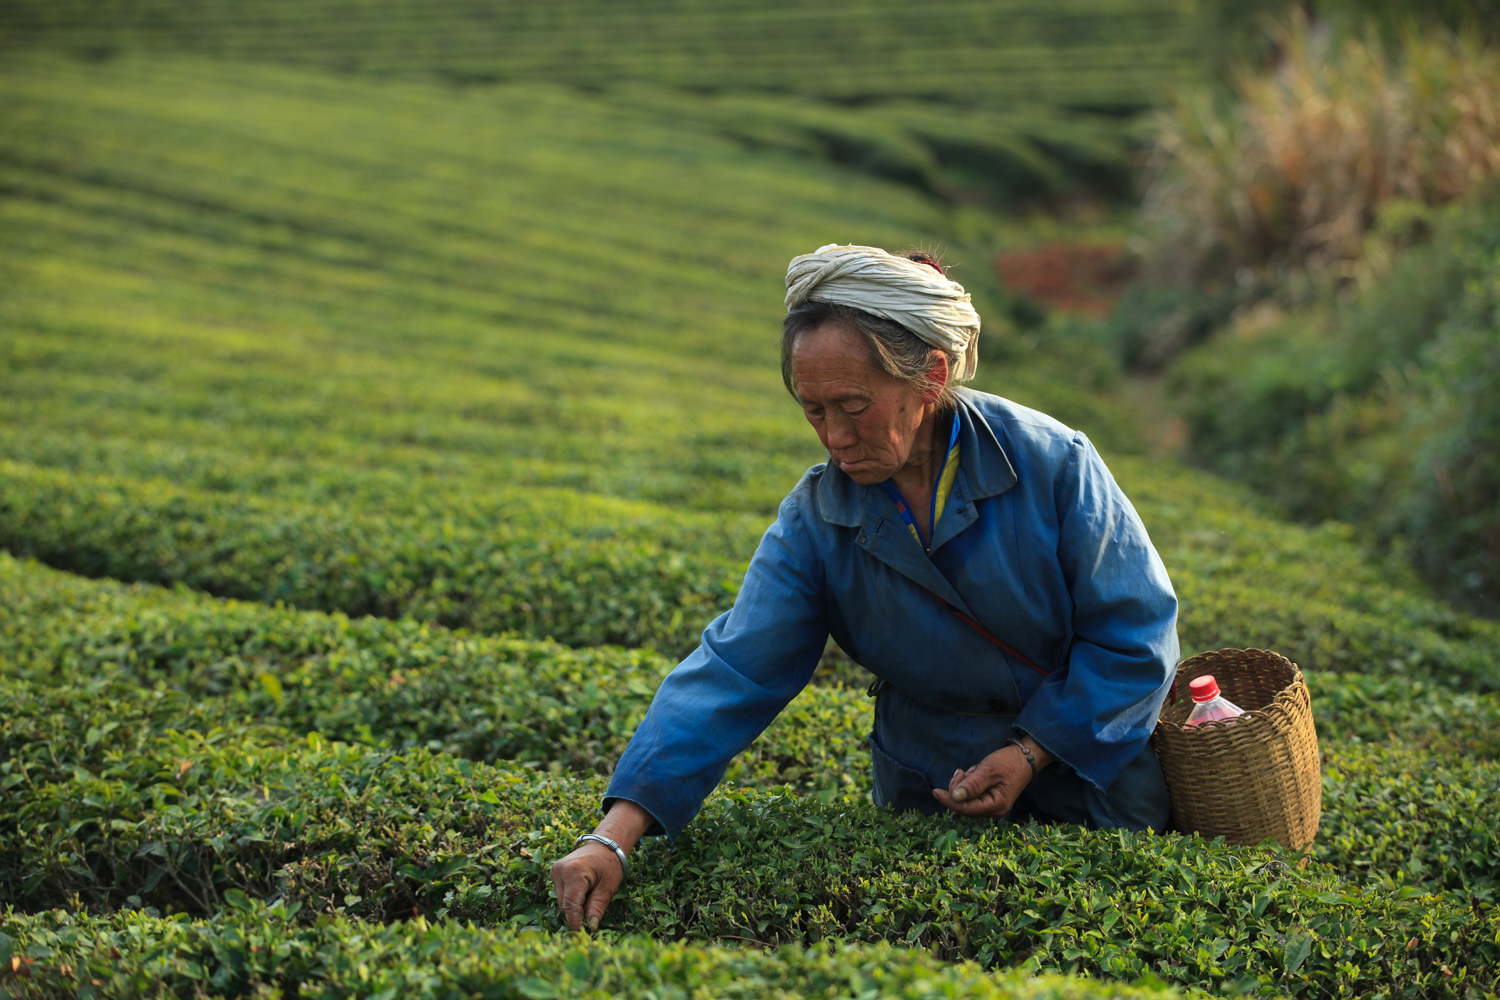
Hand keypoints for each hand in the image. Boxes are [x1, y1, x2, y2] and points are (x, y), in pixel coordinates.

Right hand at [550, 799, 652, 931]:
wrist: (605, 844)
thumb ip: (597, 908)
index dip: (576, 922)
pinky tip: (584, 890)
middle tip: (593, 914)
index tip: (582, 935)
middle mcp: (560, 870)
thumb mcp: (608, 888)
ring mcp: (555, 870)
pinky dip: (571, 897)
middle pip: (565, 905)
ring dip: (575, 905)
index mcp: (574, 872)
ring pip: (562, 901)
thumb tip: (590, 927)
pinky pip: (561, 893)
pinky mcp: (554, 872)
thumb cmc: (610, 864)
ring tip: (591, 895)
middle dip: (578, 913)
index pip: (570, 905)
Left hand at [931, 738, 1052, 817]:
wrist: (1026, 758)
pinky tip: (976, 772)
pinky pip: (972, 794)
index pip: (965, 808)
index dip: (949, 801)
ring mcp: (991, 805)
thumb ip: (972, 784)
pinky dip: (969, 782)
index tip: (935, 791)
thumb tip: (955, 798)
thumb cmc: (1009, 762)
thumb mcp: (989, 770)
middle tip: (961, 770)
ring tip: (973, 769)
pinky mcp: (989, 798)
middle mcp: (993, 810)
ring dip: (965, 783)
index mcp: (995, 806)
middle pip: (964, 804)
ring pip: (966, 798)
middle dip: (958, 787)